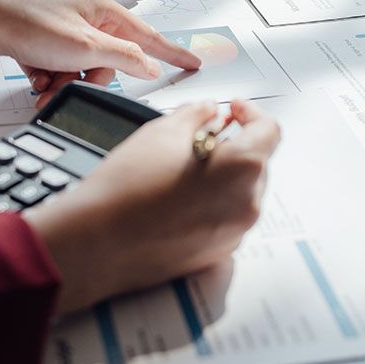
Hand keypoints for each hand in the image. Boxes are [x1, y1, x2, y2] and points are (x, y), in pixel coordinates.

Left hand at [0, 0, 200, 90]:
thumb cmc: (27, 23)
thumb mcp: (86, 47)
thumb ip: (124, 58)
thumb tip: (150, 67)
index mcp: (105, 10)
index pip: (149, 37)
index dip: (173, 54)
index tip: (194, 64)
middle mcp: (87, 16)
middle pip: (111, 61)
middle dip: (93, 78)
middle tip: (74, 79)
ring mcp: (63, 30)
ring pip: (82, 70)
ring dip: (66, 82)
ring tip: (46, 82)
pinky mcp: (42, 42)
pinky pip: (59, 71)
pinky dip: (48, 78)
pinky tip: (35, 76)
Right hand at [24, 100, 280, 314]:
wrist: (96, 244)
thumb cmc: (126, 189)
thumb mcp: (163, 131)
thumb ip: (197, 114)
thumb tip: (210, 112)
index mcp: (242, 168)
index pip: (268, 130)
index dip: (250, 113)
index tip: (233, 110)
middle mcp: (247, 205)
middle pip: (257, 163)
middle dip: (235, 145)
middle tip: (203, 136)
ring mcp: (234, 234)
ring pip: (241, 192)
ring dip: (223, 175)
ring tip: (184, 169)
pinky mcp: (216, 254)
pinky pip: (226, 219)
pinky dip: (213, 203)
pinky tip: (178, 197)